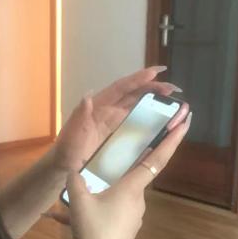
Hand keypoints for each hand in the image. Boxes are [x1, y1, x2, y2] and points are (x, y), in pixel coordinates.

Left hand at [51, 66, 181, 174]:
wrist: (64, 166)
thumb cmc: (66, 150)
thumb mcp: (71, 134)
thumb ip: (79, 116)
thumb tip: (88, 96)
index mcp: (98, 105)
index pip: (121, 88)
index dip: (138, 79)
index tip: (156, 72)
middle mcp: (108, 110)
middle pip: (134, 94)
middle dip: (153, 88)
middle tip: (173, 89)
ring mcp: (114, 121)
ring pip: (137, 105)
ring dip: (154, 101)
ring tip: (172, 100)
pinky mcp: (118, 134)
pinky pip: (136, 122)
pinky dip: (149, 118)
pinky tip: (162, 121)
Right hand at [64, 107, 191, 238]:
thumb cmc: (94, 230)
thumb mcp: (78, 201)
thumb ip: (76, 180)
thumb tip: (74, 168)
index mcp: (132, 187)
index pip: (157, 157)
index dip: (173, 138)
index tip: (187, 120)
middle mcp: (139, 199)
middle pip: (136, 174)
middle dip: (130, 164)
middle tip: (122, 151)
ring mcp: (135, 215)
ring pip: (123, 194)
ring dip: (109, 191)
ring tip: (86, 199)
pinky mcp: (128, 228)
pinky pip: (117, 209)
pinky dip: (105, 207)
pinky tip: (88, 215)